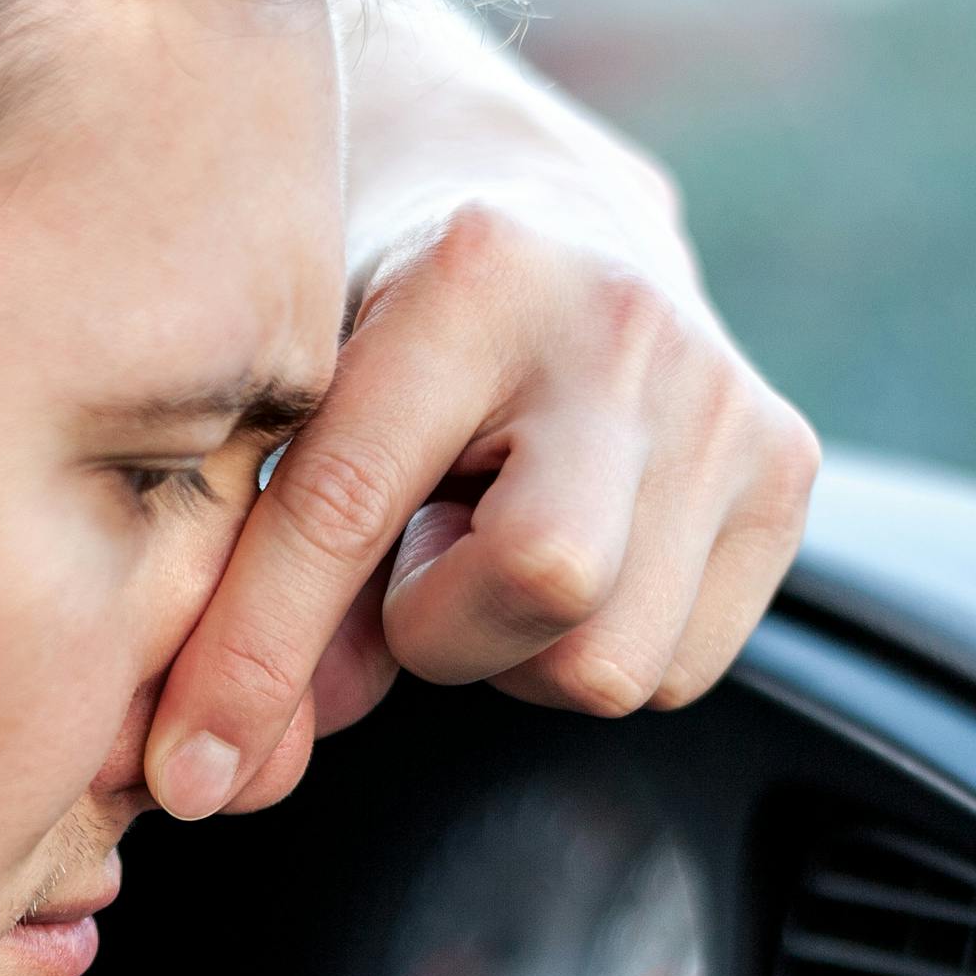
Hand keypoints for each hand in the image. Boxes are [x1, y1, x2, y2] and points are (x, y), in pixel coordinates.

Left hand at [143, 193, 820, 820]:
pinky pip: (677, 672)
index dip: (254, 657)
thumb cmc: (377, 309)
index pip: (349, 502)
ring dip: (511, 652)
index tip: (184, 771)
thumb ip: (258, 565)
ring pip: (612, 661)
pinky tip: (553, 549)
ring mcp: (726, 395)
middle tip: (408, 562)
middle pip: (546, 589)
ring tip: (482, 542)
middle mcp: (625, 321)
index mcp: (475, 270)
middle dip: (440, 628)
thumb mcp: (289, 394)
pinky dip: (586, 653)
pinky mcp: (790, 465)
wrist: (542, 203)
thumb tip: (238, 766)